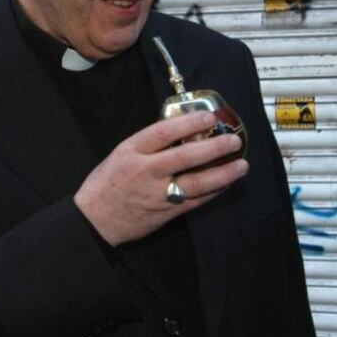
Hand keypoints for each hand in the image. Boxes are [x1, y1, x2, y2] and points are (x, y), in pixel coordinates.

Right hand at [74, 111, 248, 246]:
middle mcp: (145, 171)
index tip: (208, 117)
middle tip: (233, 141)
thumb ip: (148, 144)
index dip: (188, 123)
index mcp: (132, 152)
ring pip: (196, 183)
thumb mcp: (121, 154)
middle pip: (185, 157)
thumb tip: (179, 131)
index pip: (163, 132)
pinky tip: (226, 184)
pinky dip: (213, 192)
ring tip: (241, 165)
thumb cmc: (106, 183)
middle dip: (213, 148)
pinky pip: (195, 201)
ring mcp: (157, 193)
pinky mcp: (166, 212)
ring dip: (222, 174)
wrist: (95, 218)